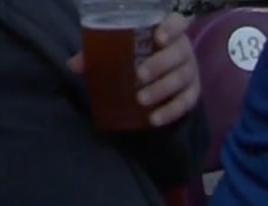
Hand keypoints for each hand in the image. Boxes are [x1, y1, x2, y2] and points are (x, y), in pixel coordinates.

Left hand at [68, 13, 199, 126]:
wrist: (161, 72)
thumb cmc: (138, 54)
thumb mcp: (121, 49)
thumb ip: (100, 53)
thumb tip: (74, 65)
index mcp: (168, 32)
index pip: (178, 23)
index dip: (172, 29)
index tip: (158, 38)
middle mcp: (184, 49)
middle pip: (179, 53)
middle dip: (160, 65)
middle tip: (139, 76)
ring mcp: (191, 71)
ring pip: (182, 79)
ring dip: (162, 90)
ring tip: (141, 100)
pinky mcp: (193, 91)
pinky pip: (187, 102)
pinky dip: (171, 111)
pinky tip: (154, 120)